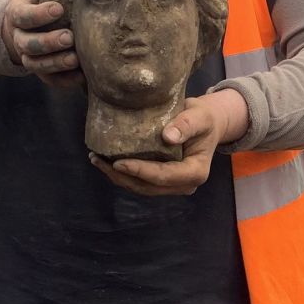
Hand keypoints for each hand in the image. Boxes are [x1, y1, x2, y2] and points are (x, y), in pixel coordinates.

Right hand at [2, 0, 81, 88]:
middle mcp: (19, 39)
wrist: (21, 28)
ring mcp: (29, 57)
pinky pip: (50, 80)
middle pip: (29, 45)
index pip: (24, 16)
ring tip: (75, 59)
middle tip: (69, 37)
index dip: (39, 14)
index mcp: (16, 15)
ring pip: (37, 65)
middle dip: (48, 42)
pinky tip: (81, 76)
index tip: (58, 8)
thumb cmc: (33, 2)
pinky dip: (65, 81)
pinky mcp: (41, 72)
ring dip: (56, 63)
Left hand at [89, 91, 249, 197]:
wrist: (206, 124)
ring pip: (141, 188)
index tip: (118, 162)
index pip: (164, 175)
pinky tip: (105, 162)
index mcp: (196, 172)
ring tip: (96, 160)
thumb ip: (186, 125)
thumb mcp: (200, 116)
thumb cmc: (203, 118)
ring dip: (117, 177)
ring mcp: (173, 186)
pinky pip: (140, 183)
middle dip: (122, 176)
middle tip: (98, 160)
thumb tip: (167, 137)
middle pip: (149, 187)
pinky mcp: (162, 182)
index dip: (140, 171)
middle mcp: (184, 185)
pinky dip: (122, 175)